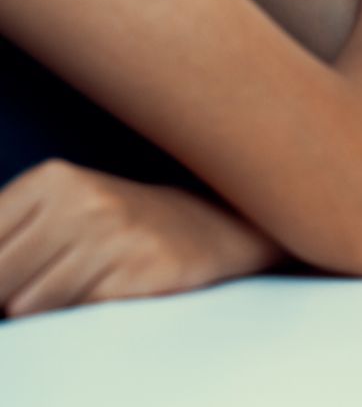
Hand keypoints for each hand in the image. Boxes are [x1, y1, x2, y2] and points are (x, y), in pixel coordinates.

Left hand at [0, 160, 281, 317]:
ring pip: (31, 304)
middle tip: (46, 282)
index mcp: (54, 179)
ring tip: (77, 287)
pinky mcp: (141, 274)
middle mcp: (84, 202)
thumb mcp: (60, 203)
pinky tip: (106, 291)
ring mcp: (116, 237)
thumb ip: (8, 229)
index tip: (17, 270)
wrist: (209, 227)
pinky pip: (76, 315)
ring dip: (46, 308)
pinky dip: (82, 314)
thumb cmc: (117, 223)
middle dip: (10, 293)